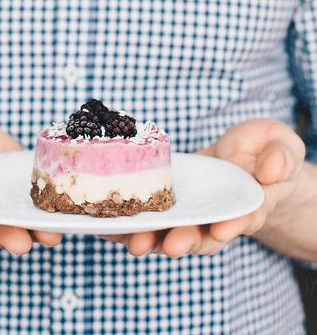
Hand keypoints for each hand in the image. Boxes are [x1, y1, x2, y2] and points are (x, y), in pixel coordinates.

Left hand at [99, 118, 305, 256]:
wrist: (250, 155)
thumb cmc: (269, 151)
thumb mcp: (283, 147)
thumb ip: (281, 158)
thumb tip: (271, 170)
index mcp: (251, 204)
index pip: (243, 218)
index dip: (232, 225)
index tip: (221, 230)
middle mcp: (219, 215)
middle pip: (203, 235)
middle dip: (186, 240)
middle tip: (170, 245)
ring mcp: (193, 211)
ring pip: (172, 231)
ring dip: (153, 237)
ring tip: (133, 241)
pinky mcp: (170, 200)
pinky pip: (150, 214)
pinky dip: (130, 222)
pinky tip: (108, 222)